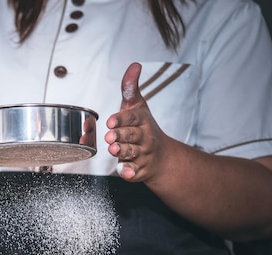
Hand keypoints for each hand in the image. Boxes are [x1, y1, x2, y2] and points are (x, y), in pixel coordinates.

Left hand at [105, 62, 169, 180]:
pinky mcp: (139, 170)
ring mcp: (142, 155)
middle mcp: (144, 138)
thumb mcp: (137, 107)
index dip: (121, 119)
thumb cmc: (143, 129)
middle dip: (121, 136)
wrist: (162, 157)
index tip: (110, 121)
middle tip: (110, 137)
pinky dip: (129, 172)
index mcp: (142, 121)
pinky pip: (134, 172)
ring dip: (123, 152)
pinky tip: (124, 171)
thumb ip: (130, 88)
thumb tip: (134, 65)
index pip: (132, 118)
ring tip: (114, 150)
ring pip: (132, 153)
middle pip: (131, 136)